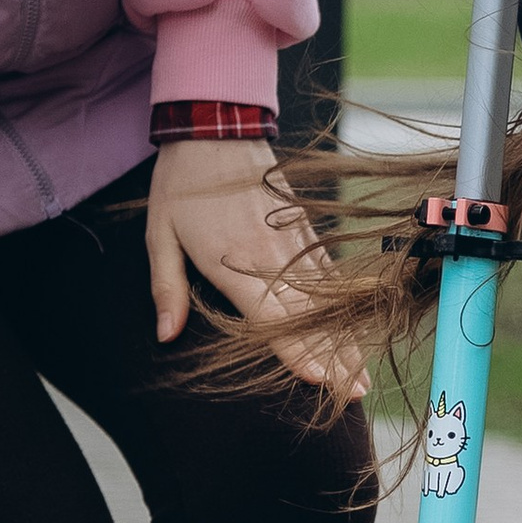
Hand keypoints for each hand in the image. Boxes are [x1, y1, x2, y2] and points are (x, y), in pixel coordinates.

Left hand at [145, 139, 365, 402]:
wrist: (217, 128)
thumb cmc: (182, 184)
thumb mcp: (160, 235)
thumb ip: (167, 288)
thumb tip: (165, 335)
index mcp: (234, 263)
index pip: (271, 320)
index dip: (297, 353)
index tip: (320, 381)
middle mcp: (270, 256)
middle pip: (307, 317)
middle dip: (332, 358)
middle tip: (354, 394)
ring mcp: (293, 241)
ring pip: (325, 298)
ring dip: (344, 336)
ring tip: (362, 372)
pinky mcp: (303, 227)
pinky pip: (327, 272)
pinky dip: (342, 302)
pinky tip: (353, 325)